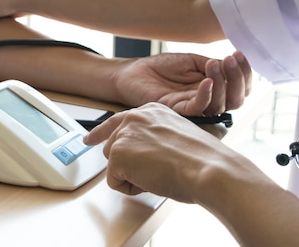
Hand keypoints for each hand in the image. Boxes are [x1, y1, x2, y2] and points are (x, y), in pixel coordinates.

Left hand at [83, 103, 240, 202]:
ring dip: (133, 176)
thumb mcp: (177, 136)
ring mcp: (124, 135)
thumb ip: (154, 138)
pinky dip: (132, 189)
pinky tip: (153, 181)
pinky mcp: (118, 155)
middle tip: (155, 172)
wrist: (209, 169)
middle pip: (114, 148)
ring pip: (115, 166)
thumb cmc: (203, 159)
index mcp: (150, 111)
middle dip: (128, 165)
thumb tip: (143, 155)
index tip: (89, 139)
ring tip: (159, 174)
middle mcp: (134, 118)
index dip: (101, 134)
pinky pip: (115, 182)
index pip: (117, 121)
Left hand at [114, 51, 251, 116]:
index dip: (244, 74)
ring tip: (215, 64)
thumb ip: (212, 65)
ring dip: (222, 83)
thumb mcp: (192, 61)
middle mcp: (207, 100)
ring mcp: (193, 106)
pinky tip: (206, 81)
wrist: (134, 73)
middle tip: (231, 60)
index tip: (239, 54)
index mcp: (213, 87)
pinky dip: (205, 94)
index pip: (238, 87)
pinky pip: (197, 107)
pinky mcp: (177, 109)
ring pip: (219, 105)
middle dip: (238, 79)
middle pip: (235, 100)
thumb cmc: (161, 67)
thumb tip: (231, 65)